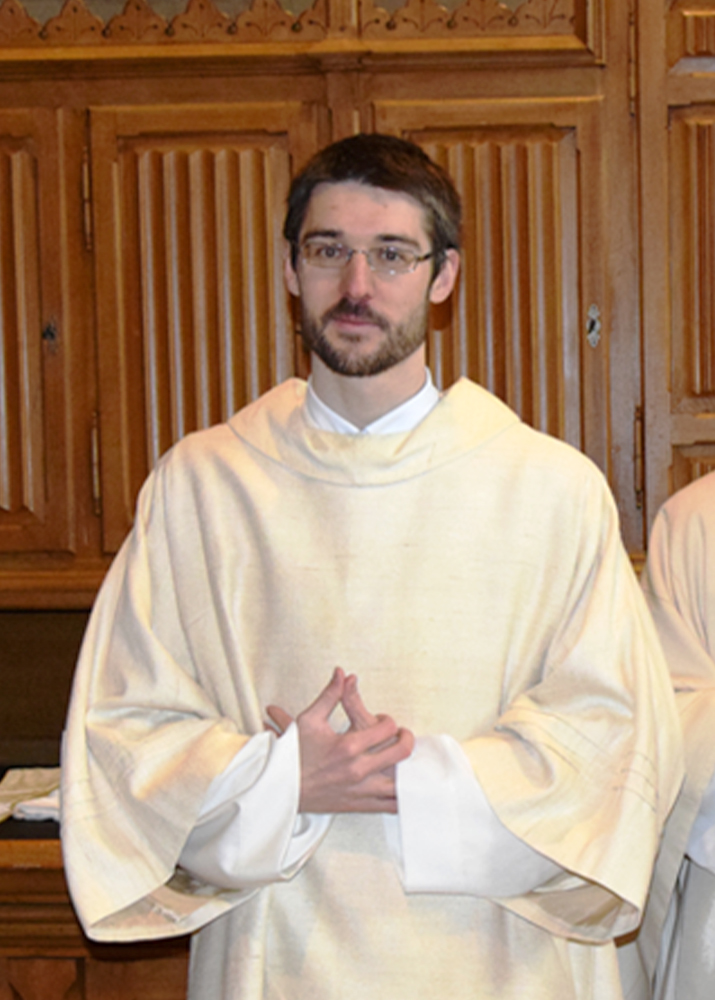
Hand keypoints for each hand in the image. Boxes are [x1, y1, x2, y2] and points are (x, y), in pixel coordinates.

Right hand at [266, 669, 413, 813]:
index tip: (383, 721)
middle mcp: (357, 769)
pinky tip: (402, 786)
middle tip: (402, 735)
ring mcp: (360, 790)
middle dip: (407, 739)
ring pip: (400, 783)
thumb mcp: (310, 719)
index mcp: (347, 746)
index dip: (389, 720)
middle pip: (401, 752)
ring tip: (403, 759)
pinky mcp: (359, 806)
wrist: (281, 788)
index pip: (387, 728)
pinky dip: (402, 797)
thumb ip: (331, 695)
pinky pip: (390, 806)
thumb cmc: (294, 754)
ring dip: (407, 767)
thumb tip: (342, 673)